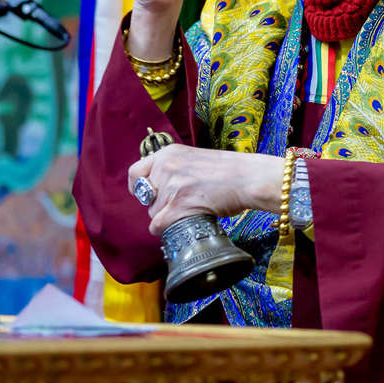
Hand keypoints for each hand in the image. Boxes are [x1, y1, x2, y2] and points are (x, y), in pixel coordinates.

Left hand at [127, 146, 283, 238]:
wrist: (247, 177)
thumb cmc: (228, 170)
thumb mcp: (194, 157)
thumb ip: (174, 167)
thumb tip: (159, 185)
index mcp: (168, 154)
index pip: (135, 172)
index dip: (138, 187)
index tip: (144, 194)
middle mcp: (165, 168)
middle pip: (145, 196)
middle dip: (158, 203)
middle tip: (177, 204)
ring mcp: (172, 187)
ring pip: (153, 212)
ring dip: (166, 216)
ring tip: (188, 210)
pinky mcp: (179, 205)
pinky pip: (158, 224)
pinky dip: (164, 228)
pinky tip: (177, 225)